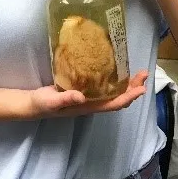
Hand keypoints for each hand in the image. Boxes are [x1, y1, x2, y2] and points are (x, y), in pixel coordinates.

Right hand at [27, 71, 148, 118]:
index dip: (128, 97)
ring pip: (113, 92)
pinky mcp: (83, 90)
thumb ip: (66, 98)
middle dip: (132, 88)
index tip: (142, 89)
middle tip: (144, 74)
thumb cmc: (43, 104)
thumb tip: (82, 96)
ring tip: (136, 73)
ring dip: (126, 84)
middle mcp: (92, 103)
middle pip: (118, 98)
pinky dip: (114, 80)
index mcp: (88, 107)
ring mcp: (88, 97)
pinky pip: (103, 86)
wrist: (33, 104)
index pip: (113, 104)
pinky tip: (115, 71)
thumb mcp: (53, 101)